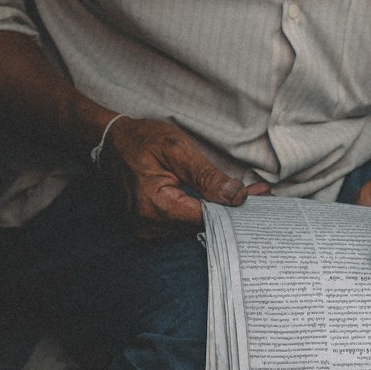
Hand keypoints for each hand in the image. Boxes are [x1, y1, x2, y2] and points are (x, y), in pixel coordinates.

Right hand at [99, 116, 268, 237]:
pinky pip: (182, 225)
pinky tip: (218, 201)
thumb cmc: (141, 139)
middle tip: (260, 193)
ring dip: (218, 212)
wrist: (109, 142)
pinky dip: (201, 213)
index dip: (234, 208)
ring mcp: (145, 230)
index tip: (261, 196)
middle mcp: (148, 225)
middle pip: (201, 225)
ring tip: (244, 194)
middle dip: (230, 209)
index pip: (205, 216)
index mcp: (154, 205)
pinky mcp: (148, 228)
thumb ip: (207, 176)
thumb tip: (237, 197)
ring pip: (194, 227)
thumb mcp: (176, 149)